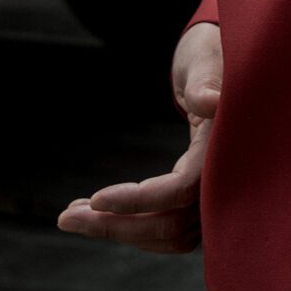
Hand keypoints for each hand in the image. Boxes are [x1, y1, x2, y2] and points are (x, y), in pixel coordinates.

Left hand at [57, 19, 220, 252]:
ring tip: (74, 216)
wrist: (224, 63)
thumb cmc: (213, 55)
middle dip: (115, 226)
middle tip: (63, 217)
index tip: (95, 197)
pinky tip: (99, 213)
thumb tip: (209, 102)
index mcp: (224, 145)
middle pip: (171, 225)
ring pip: (169, 235)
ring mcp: (216, 191)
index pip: (182, 191)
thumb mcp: (206, 61)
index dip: (139, 200)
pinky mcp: (201, 197)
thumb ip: (206, 82)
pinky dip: (134, 229)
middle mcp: (226, 177)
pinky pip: (172, 231)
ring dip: (120, 232)